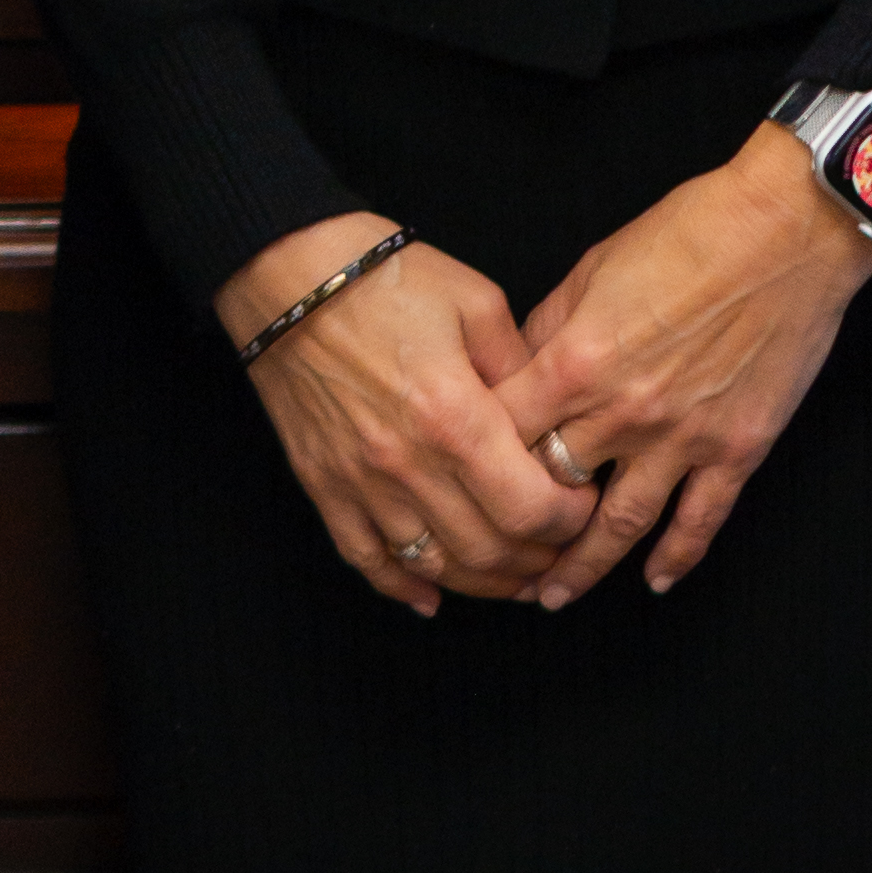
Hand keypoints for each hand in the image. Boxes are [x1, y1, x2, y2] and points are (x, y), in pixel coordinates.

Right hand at [211, 216, 583, 613]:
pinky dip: (403, 588)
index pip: (531, 508)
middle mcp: (407, 463)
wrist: (289, 276)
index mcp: (454, 416)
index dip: (570, 520)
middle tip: (559, 545)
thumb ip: (521, 370)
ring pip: (436, 567)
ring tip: (516, 575)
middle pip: (490, 551)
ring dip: (485, 582)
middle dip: (538, 559)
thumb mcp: (477, 304)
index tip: (582, 504)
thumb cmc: (384, 279)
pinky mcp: (324, 487)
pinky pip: (368, 559)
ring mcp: (361, 482)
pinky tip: (432, 596)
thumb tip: (551, 419)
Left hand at [502, 121, 871, 605]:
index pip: (506, 431)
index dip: (475, 461)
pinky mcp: (737, 448)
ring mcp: (684, 436)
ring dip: (584, 569)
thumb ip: (549, 328)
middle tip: (492, 560)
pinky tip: (656, 582)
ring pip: (621, 525)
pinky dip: (677, 558)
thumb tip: (519, 369)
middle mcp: (624, 410)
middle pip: (553, 488)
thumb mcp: (593, 267)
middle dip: (517, 529)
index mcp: (578, 361)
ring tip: (555, 597)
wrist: (786, 230)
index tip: (457, 486)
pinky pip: (701, 520)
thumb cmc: (689, 233)